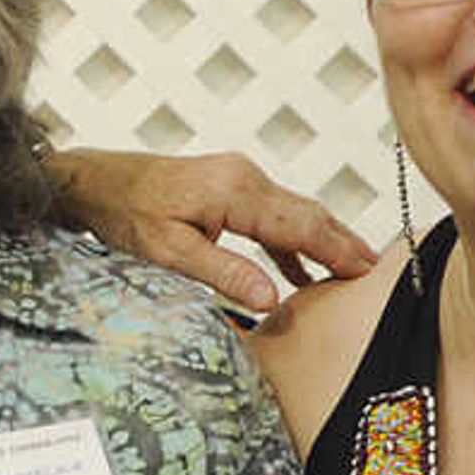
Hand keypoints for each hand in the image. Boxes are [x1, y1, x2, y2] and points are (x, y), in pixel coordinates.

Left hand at [49, 148, 374, 316]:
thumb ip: (222, 273)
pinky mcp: (229, 186)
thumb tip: (271, 297)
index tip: (369, 271)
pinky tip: (299, 271)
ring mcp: (238, 178)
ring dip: (322, 240)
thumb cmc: (125, 214)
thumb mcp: (168, 252)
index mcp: (236, 191)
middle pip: (308, 213)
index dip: (338, 250)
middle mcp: (245, 177)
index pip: (302, 225)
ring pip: (294, 212)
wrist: (94, 181)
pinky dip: (291, 240)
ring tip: (352, 270)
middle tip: (380, 271)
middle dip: (344, 242)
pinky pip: (272, 215)